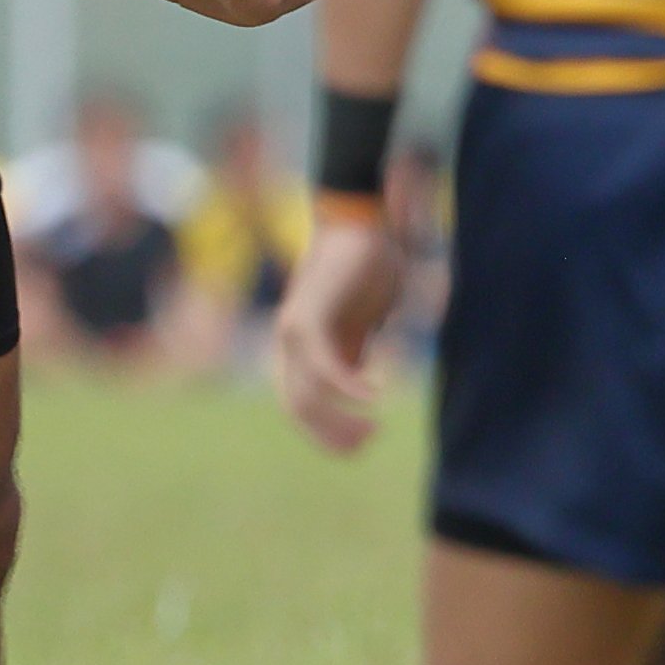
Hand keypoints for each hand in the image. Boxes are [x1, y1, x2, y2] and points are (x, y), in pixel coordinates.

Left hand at [271, 211, 404, 452]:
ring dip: (340, 418)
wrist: (360, 219)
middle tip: (368, 444)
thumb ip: (356, 348)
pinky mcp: (310, 317)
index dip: (328, 431)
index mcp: (302, 347)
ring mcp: (294, 331)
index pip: (302, 405)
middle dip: (332, 435)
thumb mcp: (363, 318)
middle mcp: (289, 343)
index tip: (362, 445)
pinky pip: (325, 366)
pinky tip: (375, 396)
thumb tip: (360, 379)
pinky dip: (349, 387)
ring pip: (307, 395)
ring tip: (374, 429)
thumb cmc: (367, 265)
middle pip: (300, 408)